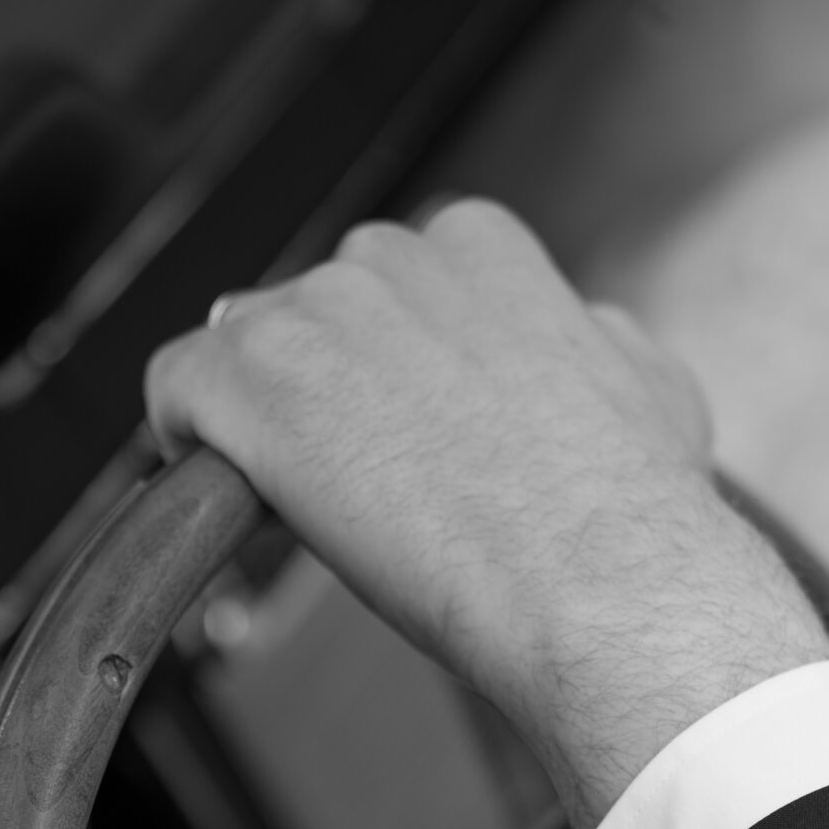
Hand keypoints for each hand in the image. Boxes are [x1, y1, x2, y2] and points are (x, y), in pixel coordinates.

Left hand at [144, 201, 828, 828]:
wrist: (600, 582)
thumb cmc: (630, 513)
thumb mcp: (653, 387)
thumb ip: (597, 342)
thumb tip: (587, 336)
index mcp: (477, 246)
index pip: (388, 289)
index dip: (384, 370)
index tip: (400, 435)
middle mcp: (386, 260)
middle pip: (310, 319)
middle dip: (324, 396)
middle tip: (366, 486)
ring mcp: (310, 312)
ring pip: (241, 356)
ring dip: (262, 425)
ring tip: (316, 511)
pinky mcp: (245, 378)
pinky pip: (175, 393)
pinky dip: (188, 444)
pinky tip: (231, 500)